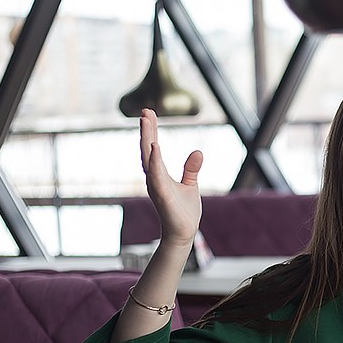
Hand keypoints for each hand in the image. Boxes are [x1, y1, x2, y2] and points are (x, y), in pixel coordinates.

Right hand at [139, 108, 203, 247]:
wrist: (184, 232)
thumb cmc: (184, 211)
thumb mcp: (190, 185)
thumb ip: (191, 169)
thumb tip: (197, 151)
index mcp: (159, 174)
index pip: (152, 148)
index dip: (150, 131)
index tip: (148, 113)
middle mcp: (154, 178)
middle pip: (147, 149)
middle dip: (146, 130)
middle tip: (145, 110)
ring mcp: (156, 186)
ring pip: (149, 159)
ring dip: (146, 139)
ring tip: (146, 121)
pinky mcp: (162, 195)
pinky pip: (156, 175)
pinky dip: (155, 161)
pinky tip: (154, 147)